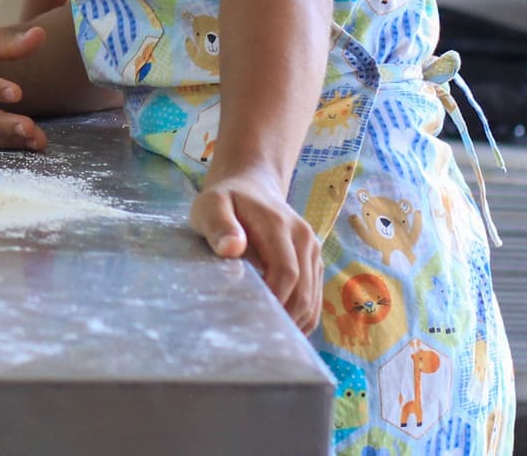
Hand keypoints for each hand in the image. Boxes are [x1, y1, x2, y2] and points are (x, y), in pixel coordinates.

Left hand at [189, 170, 323, 331]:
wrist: (251, 185)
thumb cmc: (226, 199)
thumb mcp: (211, 204)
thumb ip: (219, 223)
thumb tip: (232, 247)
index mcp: (280, 226)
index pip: (286, 272)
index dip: (274, 299)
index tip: (250, 321)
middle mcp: (304, 239)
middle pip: (303, 291)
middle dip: (283, 318)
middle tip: (256, 339)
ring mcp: (312, 251)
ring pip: (313, 299)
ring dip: (294, 322)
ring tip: (268, 341)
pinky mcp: (313, 262)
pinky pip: (315, 298)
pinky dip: (302, 318)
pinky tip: (282, 330)